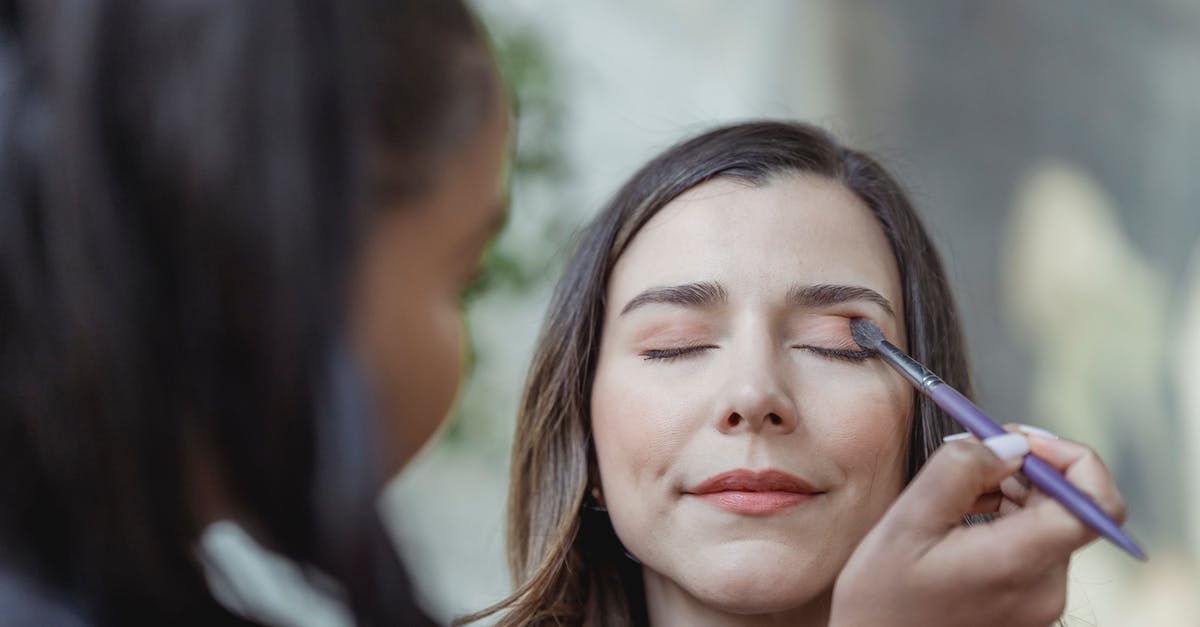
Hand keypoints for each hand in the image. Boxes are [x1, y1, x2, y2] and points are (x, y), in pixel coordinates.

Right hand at [829, 428, 1126, 626]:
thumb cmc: (880, 601)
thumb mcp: (906, 522)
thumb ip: (960, 470)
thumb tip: (1009, 444)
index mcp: (1018, 564)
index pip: (1095, 503)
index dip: (1070, 459)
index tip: (1021, 441)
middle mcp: (1045, 588)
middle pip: (1069, 506)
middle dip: (1027, 466)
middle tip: (976, 448)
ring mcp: (1040, 602)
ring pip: (1049, 521)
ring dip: (1013, 490)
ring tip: (956, 490)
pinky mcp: (1029, 607)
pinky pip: (1033, 546)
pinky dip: (1007, 518)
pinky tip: (963, 514)